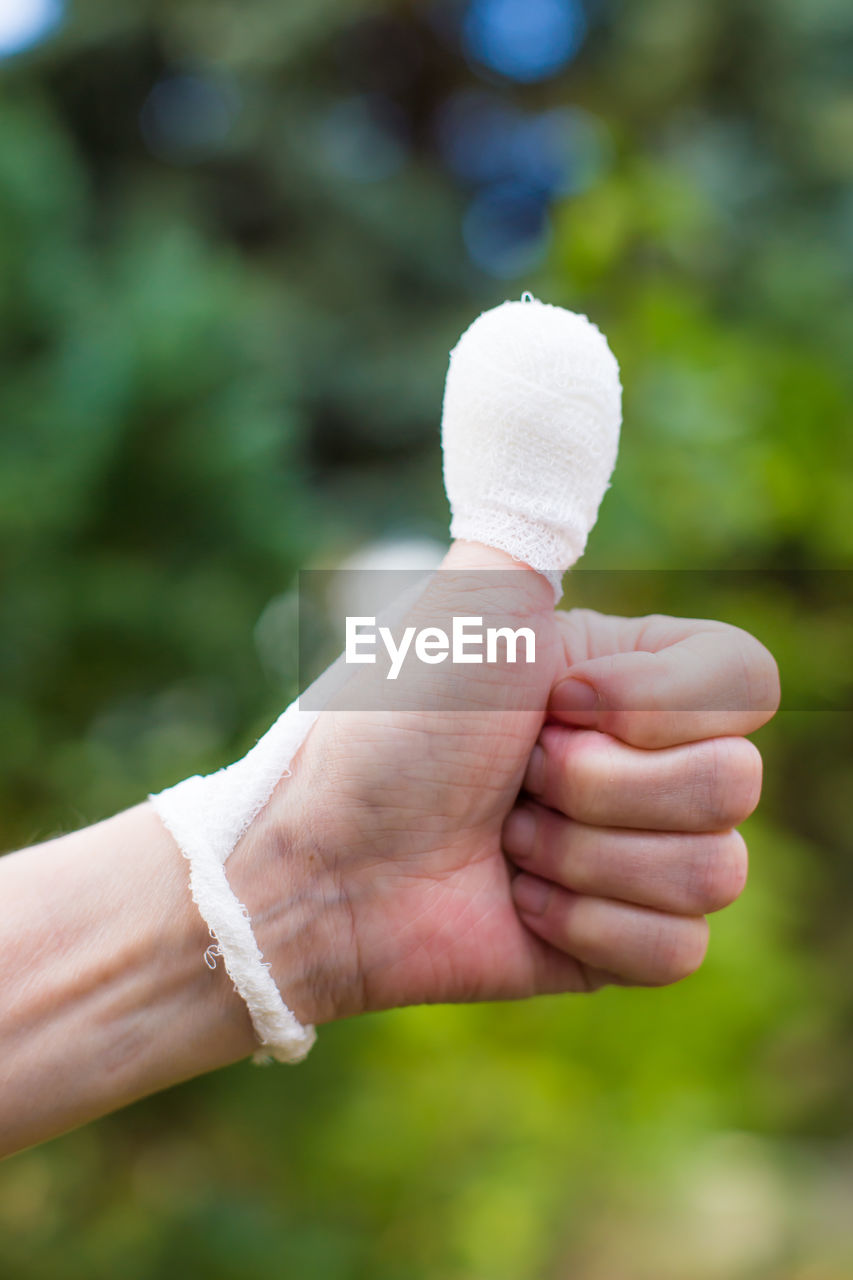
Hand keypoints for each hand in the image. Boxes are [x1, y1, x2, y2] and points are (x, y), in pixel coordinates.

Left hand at [235, 543, 779, 1028]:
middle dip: (599, 790)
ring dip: (581, 860)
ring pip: (712, 872)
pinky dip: (583, 928)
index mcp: (633, 679)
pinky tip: (515, 903)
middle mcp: (650, 762)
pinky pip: (678, 949)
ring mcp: (640, 855)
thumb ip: (527, 497)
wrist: (325, 864)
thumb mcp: (470, 604)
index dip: (648, 707)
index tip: (549, 704)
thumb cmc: (389, 728)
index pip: (745, 683)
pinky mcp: (622, 943)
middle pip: (734, 784)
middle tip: (514, 781)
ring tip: (504, 844)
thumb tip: (543, 338)